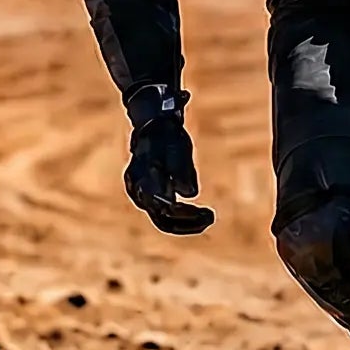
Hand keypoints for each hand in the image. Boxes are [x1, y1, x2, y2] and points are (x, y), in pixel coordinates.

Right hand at [123, 86, 213, 234]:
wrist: (152, 125)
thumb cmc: (166, 135)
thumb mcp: (177, 148)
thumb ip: (181, 170)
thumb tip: (189, 194)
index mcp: (143, 181)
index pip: (165, 209)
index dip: (187, 217)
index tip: (209, 214)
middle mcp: (138, 193)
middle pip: (163, 220)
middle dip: (188, 223)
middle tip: (211, 217)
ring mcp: (141, 196)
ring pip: (163, 221)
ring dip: (186, 222)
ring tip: (208, 217)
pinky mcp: (148, 197)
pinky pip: (163, 215)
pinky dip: (181, 217)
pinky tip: (199, 215)